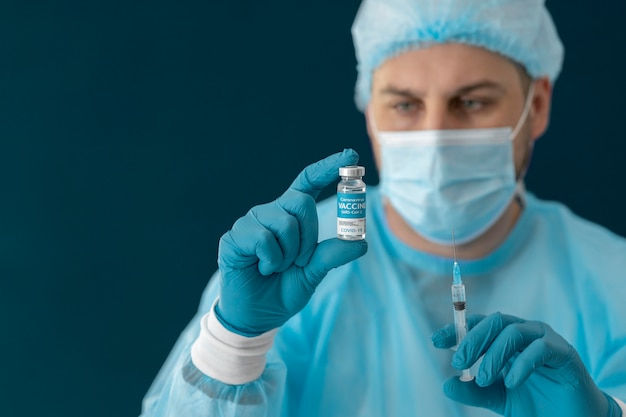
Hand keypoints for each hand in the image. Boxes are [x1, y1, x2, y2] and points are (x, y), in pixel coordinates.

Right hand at [215, 149, 367, 335]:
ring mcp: (251, 222)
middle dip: (309, 236)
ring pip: (285, 223)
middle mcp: (271, 212)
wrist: (256, 315)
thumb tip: (361, 243)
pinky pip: (264, 239)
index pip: (308, 182)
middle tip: (299, 260)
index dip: (328, 167)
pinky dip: (271, 260)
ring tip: (276, 267)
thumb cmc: (282, 291)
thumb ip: (332, 256)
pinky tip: (261, 268)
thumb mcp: (313, 274)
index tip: (351, 155)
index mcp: (290, 216)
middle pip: (302, 202)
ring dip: (289, 254)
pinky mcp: (235, 236)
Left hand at [431, 313, 621, 416]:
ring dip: (493, 354)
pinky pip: (540, 348)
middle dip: (472, 340)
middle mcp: (524, 332)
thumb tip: (446, 385)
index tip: (435, 341)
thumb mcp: (497, 398)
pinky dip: (521, 363)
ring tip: (483, 379)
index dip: (456, 329)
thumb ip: (473, 391)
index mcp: (505, 338)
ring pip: (513, 331)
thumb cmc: (534, 403)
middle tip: (459, 362)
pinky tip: (510, 382)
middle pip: (494, 322)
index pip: (478, 325)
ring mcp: (544, 339)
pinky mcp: (563, 352)